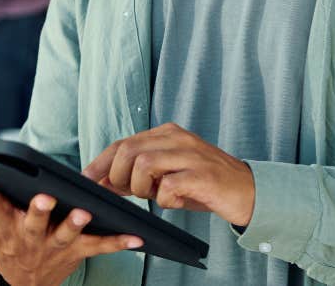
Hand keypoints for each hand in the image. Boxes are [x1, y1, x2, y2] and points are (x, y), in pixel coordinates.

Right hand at [0, 175, 142, 285]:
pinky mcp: (78, 250)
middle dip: (37, 209)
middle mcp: (29, 236)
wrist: (26, 285)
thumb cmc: (1, 242)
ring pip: (67, 232)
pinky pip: (101, 245)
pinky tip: (137, 235)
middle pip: (32, 221)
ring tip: (85, 210)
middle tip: (42, 197)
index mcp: (3, 225)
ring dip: (76, 222)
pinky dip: (119, 241)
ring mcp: (55, 245)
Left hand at [82, 122, 255, 226]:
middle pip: (128, 150)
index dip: (100, 162)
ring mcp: (190, 154)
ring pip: (144, 164)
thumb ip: (138, 175)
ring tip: (155, 195)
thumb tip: (103, 183)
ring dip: (141, 187)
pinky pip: (168, 186)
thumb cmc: (202, 184)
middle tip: (129, 193)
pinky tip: (175, 201)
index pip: (123, 142)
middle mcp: (176, 137)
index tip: (87, 181)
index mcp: (166, 133)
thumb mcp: (167, 174)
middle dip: (118, 177)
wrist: (247, 190)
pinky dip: (165, 199)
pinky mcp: (202, 175)